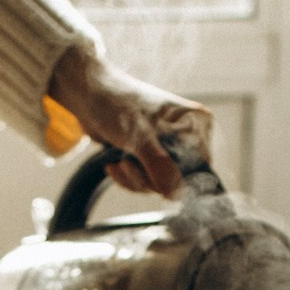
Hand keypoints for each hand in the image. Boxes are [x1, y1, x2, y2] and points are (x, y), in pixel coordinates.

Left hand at [47, 43, 212, 196]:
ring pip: (160, 184)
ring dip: (135, 178)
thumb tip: (175, 193)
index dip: (178, 177)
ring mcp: (168, 147)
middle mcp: (187, 135)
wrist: (88, 95)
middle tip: (129, 163)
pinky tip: (115, 163)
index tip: (155, 177)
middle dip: (149, 178)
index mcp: (197, 122)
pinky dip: (128, 178)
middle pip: (179, 179)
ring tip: (120, 161)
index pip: (201, 165)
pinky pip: (146, 182)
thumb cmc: (116, 104)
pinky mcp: (150, 156)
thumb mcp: (140, 136)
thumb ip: (160, 166)